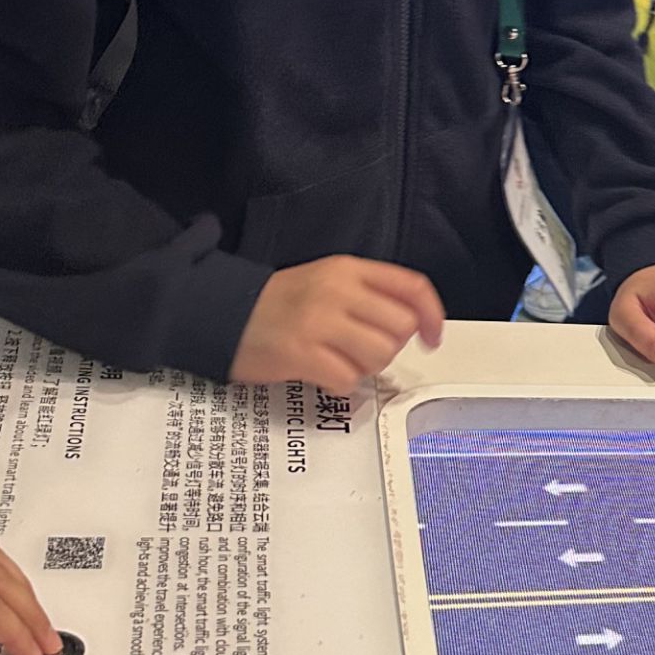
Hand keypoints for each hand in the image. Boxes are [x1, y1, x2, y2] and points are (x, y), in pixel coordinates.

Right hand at [231, 257, 445, 389]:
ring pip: (380, 355)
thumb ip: (370, 294)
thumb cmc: (279, 303)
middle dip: (392, 346)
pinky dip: (343, 384)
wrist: (221, 312)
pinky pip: (348, 379)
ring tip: (343, 360)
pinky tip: (325, 373)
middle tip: (367, 349)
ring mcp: (318, 322)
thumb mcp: (328, 280)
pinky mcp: (301, 354)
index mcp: (348, 269)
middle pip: (400, 327)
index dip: (432, 314)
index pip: (411, 286)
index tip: (432, 336)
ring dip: (368, 367)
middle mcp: (337, 291)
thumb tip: (414, 322)